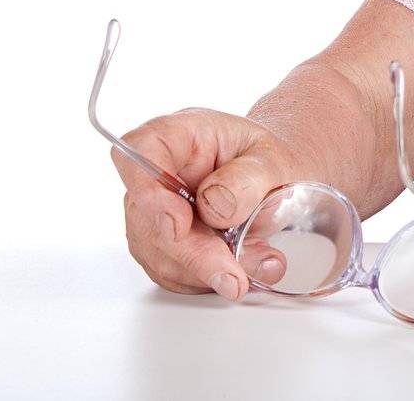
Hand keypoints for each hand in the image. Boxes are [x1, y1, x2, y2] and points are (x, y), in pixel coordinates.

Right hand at [111, 108, 307, 299]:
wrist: (272, 182)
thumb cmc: (265, 162)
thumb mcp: (273, 160)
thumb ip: (248, 179)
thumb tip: (215, 206)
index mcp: (180, 134)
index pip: (140, 150)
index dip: (148, 189)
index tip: (178, 222)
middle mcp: (157, 173)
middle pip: (147, 215)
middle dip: (192, 253)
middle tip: (233, 276)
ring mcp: (152, 212)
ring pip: (158, 253)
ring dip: (206, 271)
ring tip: (257, 264)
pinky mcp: (160, 246)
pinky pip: (173, 273)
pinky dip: (207, 280)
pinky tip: (241, 269)